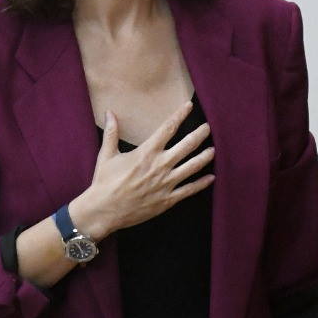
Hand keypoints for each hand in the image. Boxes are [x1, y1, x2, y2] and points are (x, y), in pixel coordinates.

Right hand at [71, 101, 214, 238]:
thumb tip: (109, 112)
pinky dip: (201, 183)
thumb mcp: (107, 155)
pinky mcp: (167, 200)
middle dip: (200, 134)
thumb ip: (111, 132)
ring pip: (192, 167)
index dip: (180, 115)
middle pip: (187, 145)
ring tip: (213, 150)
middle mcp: (160, 166)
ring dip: (205, 157)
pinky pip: (189, 190)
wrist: (104, 211)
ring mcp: (166, 183)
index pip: (168, 128)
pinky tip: (211, 178)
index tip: (189, 106)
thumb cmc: (104, 182)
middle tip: (208, 127)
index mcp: (146, 152)